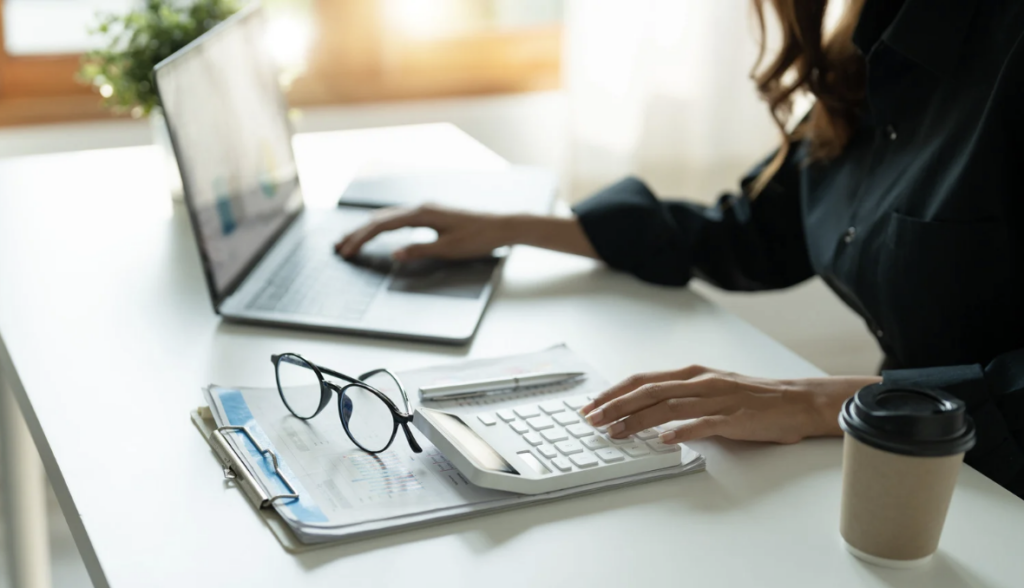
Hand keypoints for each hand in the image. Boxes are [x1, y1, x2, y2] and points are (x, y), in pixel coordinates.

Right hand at [335, 205, 598, 260]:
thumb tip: (394, 254)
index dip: (362, 238)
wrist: (501, 227)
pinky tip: (378, 232)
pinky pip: (399, 219)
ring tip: (351, 240)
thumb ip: (419, 251)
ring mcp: (426, 209)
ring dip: (368, 229)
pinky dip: (383, 227)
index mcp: (422, 214)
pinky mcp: (432, 214)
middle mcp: (421, 207)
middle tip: (340, 247)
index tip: (347, 249)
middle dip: (358, 233)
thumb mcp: (448, 249)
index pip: (383, 225)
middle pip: (381, 219)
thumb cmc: (478, 239)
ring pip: (389, 217)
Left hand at [580, 366, 880, 444]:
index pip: (643, 380)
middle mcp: (701, 382)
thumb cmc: (753, 398)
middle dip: (616, 405)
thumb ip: (681, 397)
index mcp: (692, 374)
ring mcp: (717, 399)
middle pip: (649, 391)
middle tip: (592, 420)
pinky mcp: (735, 418)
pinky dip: (682, 432)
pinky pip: (704, 424)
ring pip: (669, 407)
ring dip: (638, 421)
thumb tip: (646, 412)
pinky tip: (664, 440)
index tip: (592, 405)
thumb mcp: (711, 390)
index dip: (615, 392)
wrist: (798, 401)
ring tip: (616, 432)